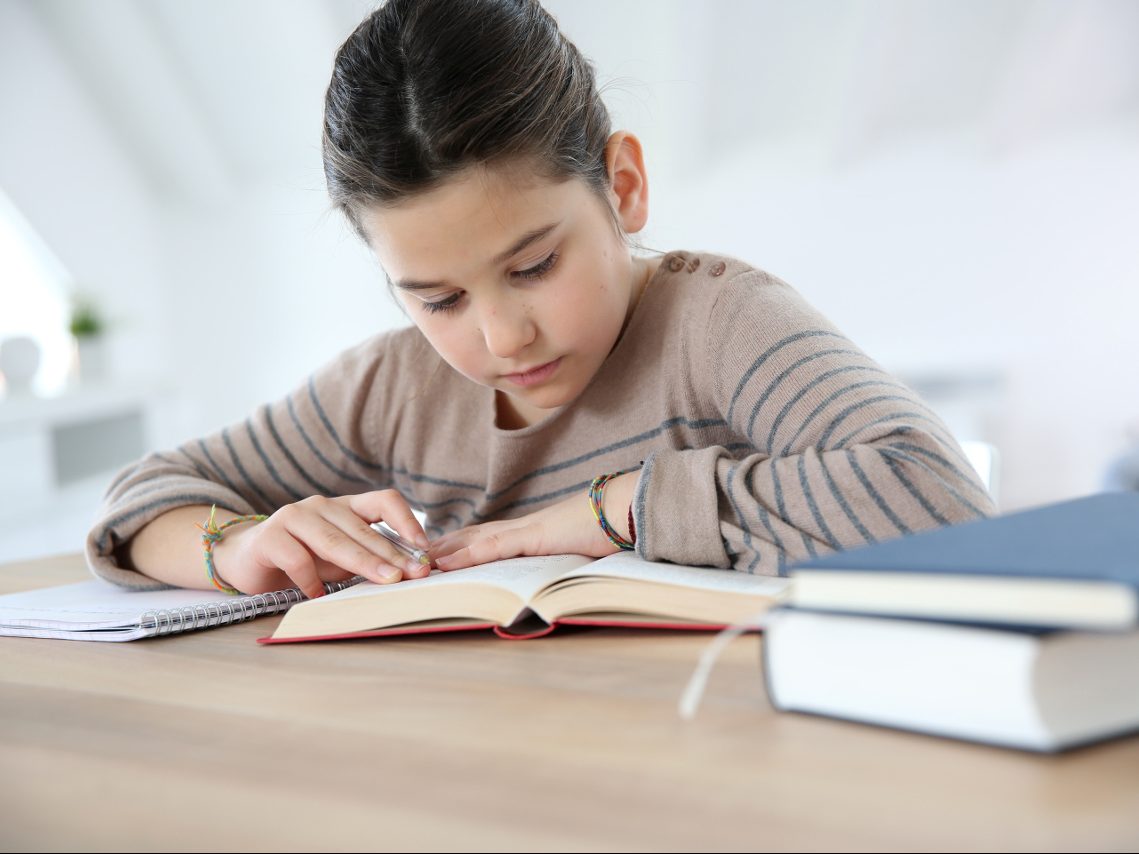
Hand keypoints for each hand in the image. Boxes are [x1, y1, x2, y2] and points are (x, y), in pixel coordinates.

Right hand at [212, 490, 430, 598]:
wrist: (245, 560)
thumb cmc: (302, 559)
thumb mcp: (340, 559)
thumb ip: (368, 559)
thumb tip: (411, 573)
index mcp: (345, 507)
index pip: (384, 501)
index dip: (407, 521)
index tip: (425, 548)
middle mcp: (322, 505)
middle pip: (364, 528)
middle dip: (393, 554)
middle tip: (415, 573)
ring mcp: (294, 516)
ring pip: (336, 540)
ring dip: (365, 562)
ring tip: (387, 581)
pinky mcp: (269, 536)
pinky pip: (297, 558)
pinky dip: (311, 579)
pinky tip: (319, 595)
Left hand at [430, 471, 638, 569]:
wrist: (631, 507)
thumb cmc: (613, 528)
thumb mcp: (581, 549)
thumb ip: (564, 560)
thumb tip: (559, 580)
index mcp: (536, 530)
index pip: (489, 538)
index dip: (461, 545)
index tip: (436, 553)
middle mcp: (525, 526)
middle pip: (473, 536)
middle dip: (442, 547)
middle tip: (410, 556)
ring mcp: (528, 529)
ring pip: (476, 541)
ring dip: (445, 552)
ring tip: (415, 561)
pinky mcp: (536, 536)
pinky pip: (496, 547)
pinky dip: (468, 555)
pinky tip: (446, 562)